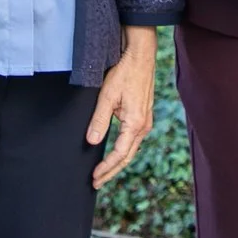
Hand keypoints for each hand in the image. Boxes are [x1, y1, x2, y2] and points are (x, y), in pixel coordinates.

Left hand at [89, 26, 157, 187]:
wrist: (140, 55)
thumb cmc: (125, 72)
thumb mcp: (107, 96)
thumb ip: (100, 120)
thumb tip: (92, 141)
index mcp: (135, 123)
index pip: (119, 154)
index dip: (106, 168)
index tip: (94, 177)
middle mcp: (143, 125)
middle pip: (127, 156)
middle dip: (112, 171)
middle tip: (97, 182)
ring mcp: (145, 120)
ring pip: (131, 149)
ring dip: (117, 162)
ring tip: (103, 172)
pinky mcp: (143, 114)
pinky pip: (133, 139)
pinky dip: (123, 150)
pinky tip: (115, 152)